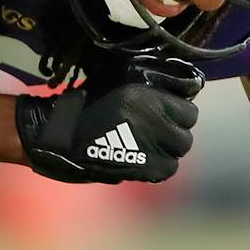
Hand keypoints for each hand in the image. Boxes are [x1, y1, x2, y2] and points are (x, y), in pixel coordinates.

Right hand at [16, 56, 199, 183]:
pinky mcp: (143, 170)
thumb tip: (179, 87)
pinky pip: (166, 169)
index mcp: (148, 99)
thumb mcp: (117, 78)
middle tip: (157, 126)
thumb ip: (148, 81)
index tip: (166, 109)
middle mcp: (155, 124)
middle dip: (175, 130)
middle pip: (186, 134)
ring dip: (168, 148)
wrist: (59, 137)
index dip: (178, 109)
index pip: (189, 110)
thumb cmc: (84, 103)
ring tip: (150, 142)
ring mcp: (150, 150)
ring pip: (178, 153)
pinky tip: (144, 156)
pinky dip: (159, 163)